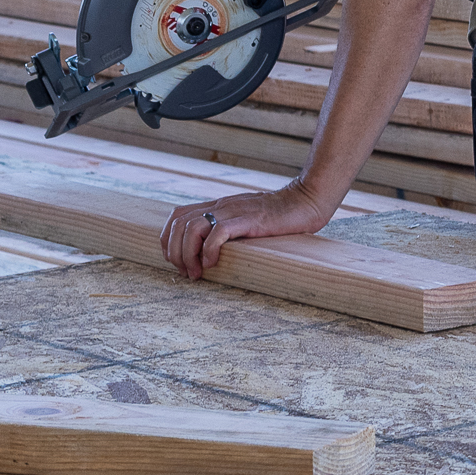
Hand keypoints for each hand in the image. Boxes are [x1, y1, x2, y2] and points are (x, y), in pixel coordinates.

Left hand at [159, 182, 337, 279]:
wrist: (306, 201)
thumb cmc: (281, 217)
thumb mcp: (246, 220)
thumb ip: (229, 228)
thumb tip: (211, 252)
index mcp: (218, 206)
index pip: (176, 217)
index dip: (169, 241)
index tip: (178, 263)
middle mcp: (221, 206)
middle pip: (178, 224)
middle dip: (174, 253)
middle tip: (187, 273)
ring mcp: (233, 211)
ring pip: (191, 228)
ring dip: (187, 255)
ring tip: (197, 273)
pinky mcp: (248, 219)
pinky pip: (217, 233)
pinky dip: (208, 250)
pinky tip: (213, 264)